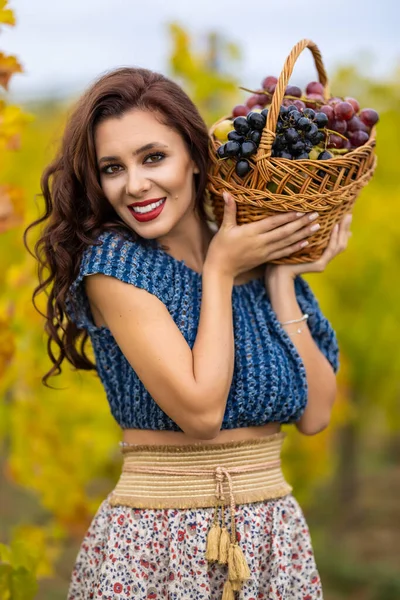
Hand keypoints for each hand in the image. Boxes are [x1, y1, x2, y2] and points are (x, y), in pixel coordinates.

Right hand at [205, 191, 325, 278]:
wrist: (221, 269)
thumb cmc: (221, 247)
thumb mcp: (224, 227)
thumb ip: (229, 210)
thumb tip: (226, 192)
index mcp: (251, 232)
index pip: (273, 223)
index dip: (287, 217)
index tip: (301, 210)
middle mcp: (261, 242)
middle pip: (284, 232)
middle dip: (301, 224)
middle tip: (315, 216)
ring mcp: (265, 252)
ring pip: (287, 242)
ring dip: (303, 235)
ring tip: (316, 227)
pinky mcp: (265, 259)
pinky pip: (283, 253)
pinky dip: (295, 248)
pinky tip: (306, 243)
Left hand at [264, 213, 352, 281]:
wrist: (276, 272)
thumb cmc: (283, 254)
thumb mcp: (297, 241)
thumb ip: (307, 234)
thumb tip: (312, 218)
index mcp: (320, 254)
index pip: (338, 241)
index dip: (344, 229)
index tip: (346, 214)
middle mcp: (324, 259)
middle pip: (341, 243)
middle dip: (346, 228)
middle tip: (349, 214)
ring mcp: (323, 263)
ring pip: (339, 246)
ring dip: (342, 231)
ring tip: (344, 218)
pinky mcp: (319, 265)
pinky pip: (330, 250)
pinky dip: (333, 238)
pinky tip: (334, 227)